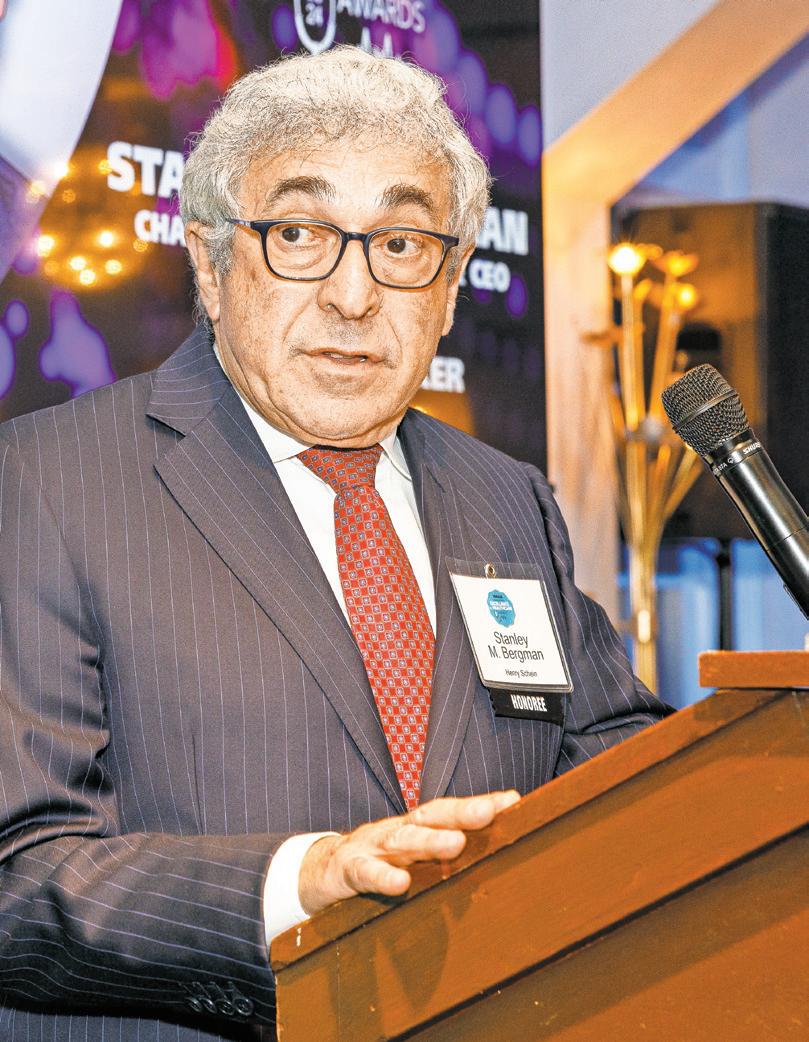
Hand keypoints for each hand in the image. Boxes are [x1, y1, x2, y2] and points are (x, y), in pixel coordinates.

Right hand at [298, 790, 519, 915]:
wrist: (320, 870)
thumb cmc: (378, 862)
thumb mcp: (411, 856)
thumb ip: (444, 853)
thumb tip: (495, 857)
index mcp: (415, 827)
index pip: (451, 811)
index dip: (480, 805)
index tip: (514, 801)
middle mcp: (397, 830)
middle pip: (430, 817)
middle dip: (461, 813)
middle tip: (488, 813)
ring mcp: (371, 846)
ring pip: (402, 839)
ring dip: (428, 840)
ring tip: (455, 843)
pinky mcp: (348, 869)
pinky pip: (365, 872)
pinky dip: (382, 876)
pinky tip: (400, 884)